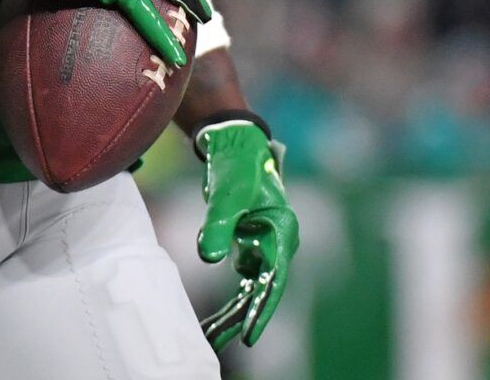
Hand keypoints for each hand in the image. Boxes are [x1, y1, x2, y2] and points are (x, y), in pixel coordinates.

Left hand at [196, 120, 298, 349]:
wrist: (235, 146)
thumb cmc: (237, 167)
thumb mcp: (226, 197)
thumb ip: (217, 226)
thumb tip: (209, 258)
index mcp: (281, 232)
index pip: (273, 280)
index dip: (262, 309)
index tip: (250, 335)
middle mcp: (278, 243)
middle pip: (261, 290)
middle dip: (242, 318)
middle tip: (219, 343)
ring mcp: (265, 246)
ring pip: (251, 288)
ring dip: (234, 312)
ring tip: (212, 338)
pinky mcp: (251, 245)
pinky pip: (243, 280)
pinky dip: (231, 298)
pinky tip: (216, 319)